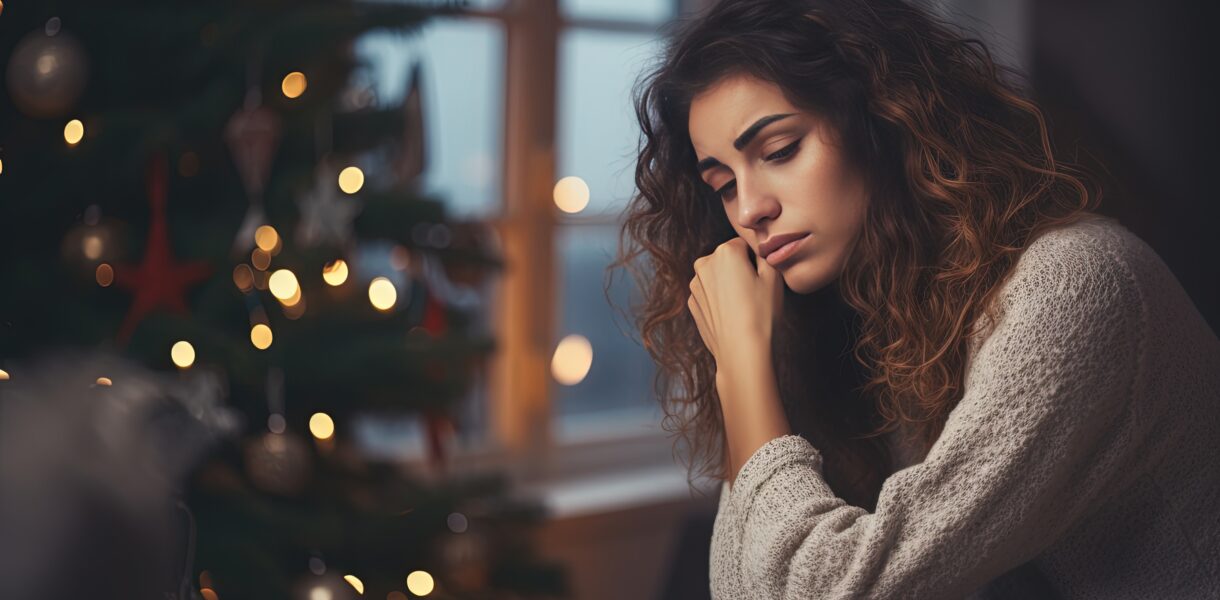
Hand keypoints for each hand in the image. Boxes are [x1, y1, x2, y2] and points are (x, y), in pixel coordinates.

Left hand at [687, 237, 783, 367]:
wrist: (741, 352)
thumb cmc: (761, 314)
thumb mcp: (774, 278)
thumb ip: (766, 254)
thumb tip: (760, 247)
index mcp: (725, 252)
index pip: (745, 245)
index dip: (756, 261)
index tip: (762, 278)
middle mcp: (704, 264)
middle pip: (727, 259)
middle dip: (739, 270)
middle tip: (754, 293)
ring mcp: (695, 285)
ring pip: (717, 277)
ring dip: (728, 285)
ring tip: (743, 306)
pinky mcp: (692, 304)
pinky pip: (709, 294)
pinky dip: (719, 300)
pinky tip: (732, 315)